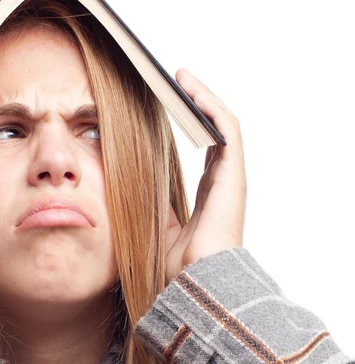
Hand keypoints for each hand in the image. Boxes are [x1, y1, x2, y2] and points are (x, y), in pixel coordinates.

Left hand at [165, 68, 245, 282]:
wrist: (194, 284)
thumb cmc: (178, 263)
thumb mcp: (158, 224)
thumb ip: (152, 203)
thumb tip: (129, 186)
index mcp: (211, 191)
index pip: (207, 147)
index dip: (194, 122)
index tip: (172, 102)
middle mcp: (224, 180)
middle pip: (216, 130)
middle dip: (198, 104)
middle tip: (176, 82)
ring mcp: (231, 177)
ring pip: (223, 124)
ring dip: (204, 98)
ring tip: (182, 78)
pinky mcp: (233, 176)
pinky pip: (227, 130)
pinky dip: (211, 107)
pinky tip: (191, 91)